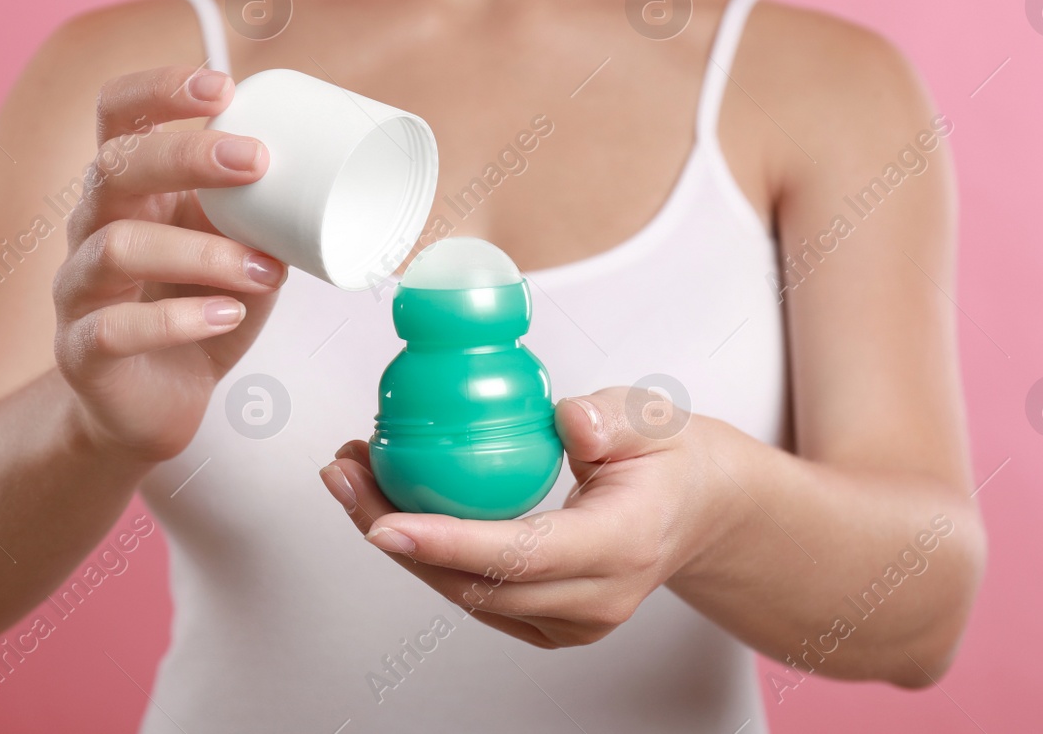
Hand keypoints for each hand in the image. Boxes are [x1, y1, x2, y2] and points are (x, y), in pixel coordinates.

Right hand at [53, 66, 288, 463]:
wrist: (153, 404)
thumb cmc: (200, 309)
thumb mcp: (239, 248)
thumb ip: (267, 211)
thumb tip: (338, 169)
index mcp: (131, 189)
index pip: (118, 115)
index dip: (157, 89)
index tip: (221, 86)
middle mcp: (92, 227)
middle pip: (114, 167)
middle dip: (185, 155)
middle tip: (256, 161)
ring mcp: (79, 288)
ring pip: (117, 247)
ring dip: (203, 252)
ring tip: (265, 269)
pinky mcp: (82, 351)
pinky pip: (114, 328)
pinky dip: (177, 319)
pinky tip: (225, 315)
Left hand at [320, 387, 729, 647]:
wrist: (700, 508)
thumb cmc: (670, 458)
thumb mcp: (652, 418)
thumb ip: (610, 418)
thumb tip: (567, 420)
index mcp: (622, 545)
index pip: (524, 554)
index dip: (449, 542)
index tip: (382, 521)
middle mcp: (596, 598)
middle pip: (478, 583)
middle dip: (396, 533)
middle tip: (343, 474)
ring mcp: (572, 621)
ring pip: (466, 595)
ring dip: (399, 541)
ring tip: (351, 478)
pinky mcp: (548, 623)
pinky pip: (475, 596)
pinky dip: (427, 554)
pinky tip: (388, 504)